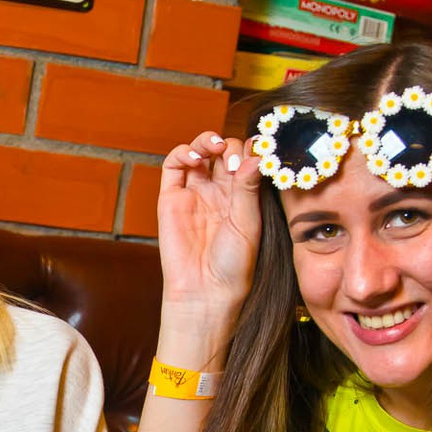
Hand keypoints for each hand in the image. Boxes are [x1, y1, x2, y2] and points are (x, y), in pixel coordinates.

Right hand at [157, 131, 262, 317]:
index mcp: (242, 196)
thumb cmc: (233, 264)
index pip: (246, 159)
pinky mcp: (171, 197)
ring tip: (214, 147)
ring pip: (199, 152)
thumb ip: (248, 188)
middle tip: (234, 161)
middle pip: (223, 151)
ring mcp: (194, 192)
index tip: (259, 149)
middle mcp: (218, 191)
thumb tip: (253, 155)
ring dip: (207, 141)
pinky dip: (183, 152)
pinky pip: (174, 165)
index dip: (251, 150)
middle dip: (230, 147)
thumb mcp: (248, 223)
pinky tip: (196, 156)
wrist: (205, 291)